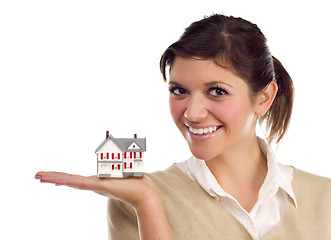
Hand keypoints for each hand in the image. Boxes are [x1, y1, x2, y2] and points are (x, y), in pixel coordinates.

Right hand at [35, 171, 173, 238]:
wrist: (143, 192)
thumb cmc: (135, 182)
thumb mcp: (124, 168)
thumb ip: (119, 161)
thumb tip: (123, 149)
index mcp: (97, 181)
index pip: (76, 179)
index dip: (62, 177)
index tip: (51, 177)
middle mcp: (93, 184)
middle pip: (69, 180)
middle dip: (53, 177)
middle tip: (37, 176)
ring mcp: (95, 186)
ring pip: (71, 182)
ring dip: (54, 178)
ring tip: (40, 177)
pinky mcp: (99, 186)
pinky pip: (81, 183)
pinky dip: (68, 182)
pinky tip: (57, 182)